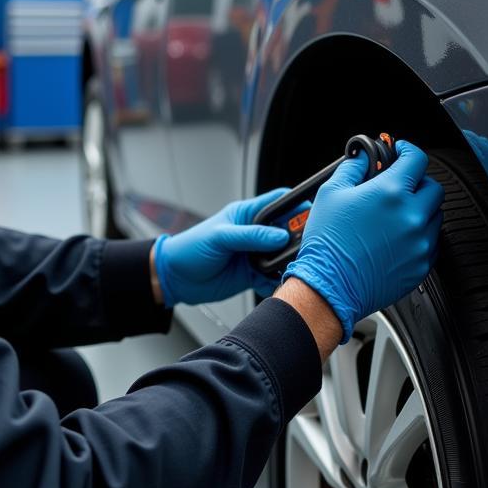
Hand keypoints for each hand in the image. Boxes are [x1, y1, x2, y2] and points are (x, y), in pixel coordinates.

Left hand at [153, 190, 296, 306]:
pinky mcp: (252, 274)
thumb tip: (280, 236)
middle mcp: (254, 233)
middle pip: (286, 231)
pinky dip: (278, 281)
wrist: (176, 278)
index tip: (312, 214)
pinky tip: (282, 285)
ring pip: (282, 256)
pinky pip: (272, 277)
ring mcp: (254, 254)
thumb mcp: (221, 237)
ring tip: (296, 268)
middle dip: (298, 238)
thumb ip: (251, 236)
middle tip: (308, 247)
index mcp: (247, 214)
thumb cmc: (191, 247)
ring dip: (289, 262)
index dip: (296, 205)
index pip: (278, 203)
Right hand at [281, 141, 443, 341]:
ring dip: (420, 209)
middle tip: (398, 186)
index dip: (409, 150)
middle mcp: (411, 216)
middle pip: (433, 187)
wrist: (330, 286)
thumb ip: (354, 167)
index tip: (401, 152)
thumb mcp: (331, 192)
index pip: (417, 159)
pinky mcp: (421, 265)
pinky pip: (432, 242)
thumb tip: (364, 156)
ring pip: (435, 216)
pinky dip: (420, 235)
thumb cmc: (328, 243)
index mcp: (390, 193)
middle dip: (417, 182)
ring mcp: (420, 243)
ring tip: (395, 215)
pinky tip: (397, 237)